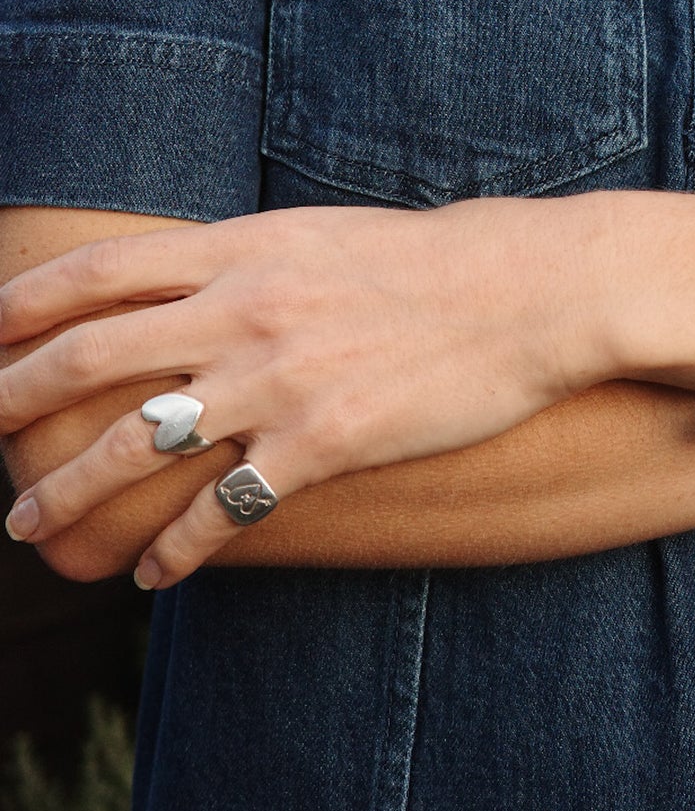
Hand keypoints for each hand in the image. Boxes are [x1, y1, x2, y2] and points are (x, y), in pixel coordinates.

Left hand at [0, 194, 612, 585]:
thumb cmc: (432, 263)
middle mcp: (244, 311)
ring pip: (136, 444)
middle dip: (11, 402)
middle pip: (90, 357)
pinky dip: (176, 549)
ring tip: (29, 524)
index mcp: (242, 250)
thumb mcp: (323, 237)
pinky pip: (223, 508)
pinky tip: (154, 574)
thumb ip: (246, 260)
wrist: (527, 295)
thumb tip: (185, 282)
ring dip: (68, 492)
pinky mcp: (324, 444)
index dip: (22, 304)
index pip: (98, 272)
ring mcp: (280, 380)